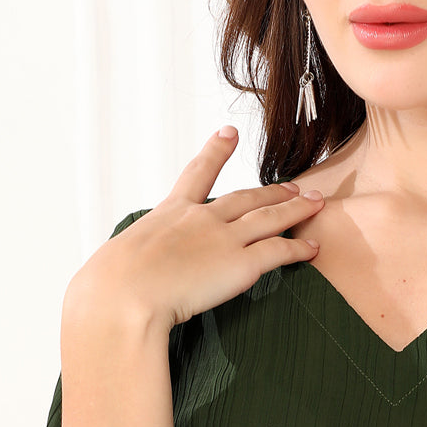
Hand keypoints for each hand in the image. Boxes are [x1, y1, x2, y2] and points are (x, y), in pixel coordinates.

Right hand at [65, 126, 324, 331]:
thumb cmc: (111, 284)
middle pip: (247, 197)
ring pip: (271, 217)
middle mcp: (202, 218)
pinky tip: (315, 248)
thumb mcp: (119, 258)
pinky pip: (280, 251)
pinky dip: (300, 249)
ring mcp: (224, 239)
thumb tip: (120, 270)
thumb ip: (134, 257)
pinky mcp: (242, 264)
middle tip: (294, 185)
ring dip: (296, 209)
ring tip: (316, 203)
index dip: (216, 151)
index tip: (230, 132)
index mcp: (170, 213)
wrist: (125, 294)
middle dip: (273, 190)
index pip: (198, 174)